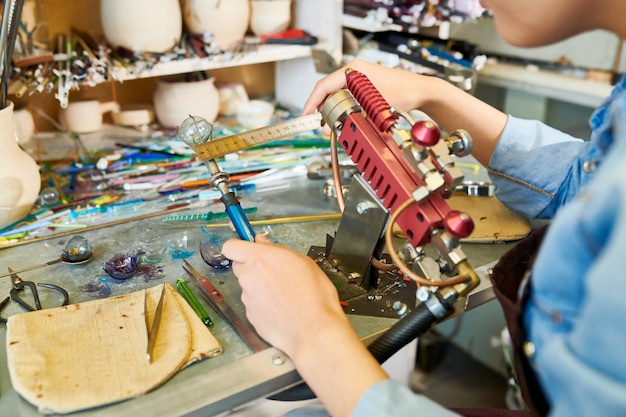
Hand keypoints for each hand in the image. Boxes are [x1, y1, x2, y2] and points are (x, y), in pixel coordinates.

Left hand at [222, 235, 350, 357]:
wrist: (314, 330)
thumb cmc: (314, 296)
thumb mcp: (303, 262)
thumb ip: (277, 249)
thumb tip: (263, 243)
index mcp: (260, 258)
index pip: (231, 246)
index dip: (239, 247)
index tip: (248, 248)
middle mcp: (248, 277)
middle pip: (238, 266)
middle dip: (251, 266)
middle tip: (272, 271)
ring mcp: (247, 298)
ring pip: (247, 286)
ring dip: (259, 286)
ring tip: (283, 293)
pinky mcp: (250, 316)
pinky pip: (253, 304)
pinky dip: (263, 304)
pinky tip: (281, 308)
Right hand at [302, 58, 441, 115]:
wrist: (423, 91)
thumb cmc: (404, 93)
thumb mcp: (373, 106)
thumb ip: (349, 115)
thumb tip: (330, 125)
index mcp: (353, 70)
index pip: (324, 85)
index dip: (312, 102)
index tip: (305, 115)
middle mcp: (355, 71)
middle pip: (328, 90)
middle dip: (321, 108)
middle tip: (319, 125)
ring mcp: (360, 78)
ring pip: (337, 94)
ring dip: (332, 110)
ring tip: (330, 125)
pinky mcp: (365, 86)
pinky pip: (346, 96)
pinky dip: (342, 108)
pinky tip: (342, 119)